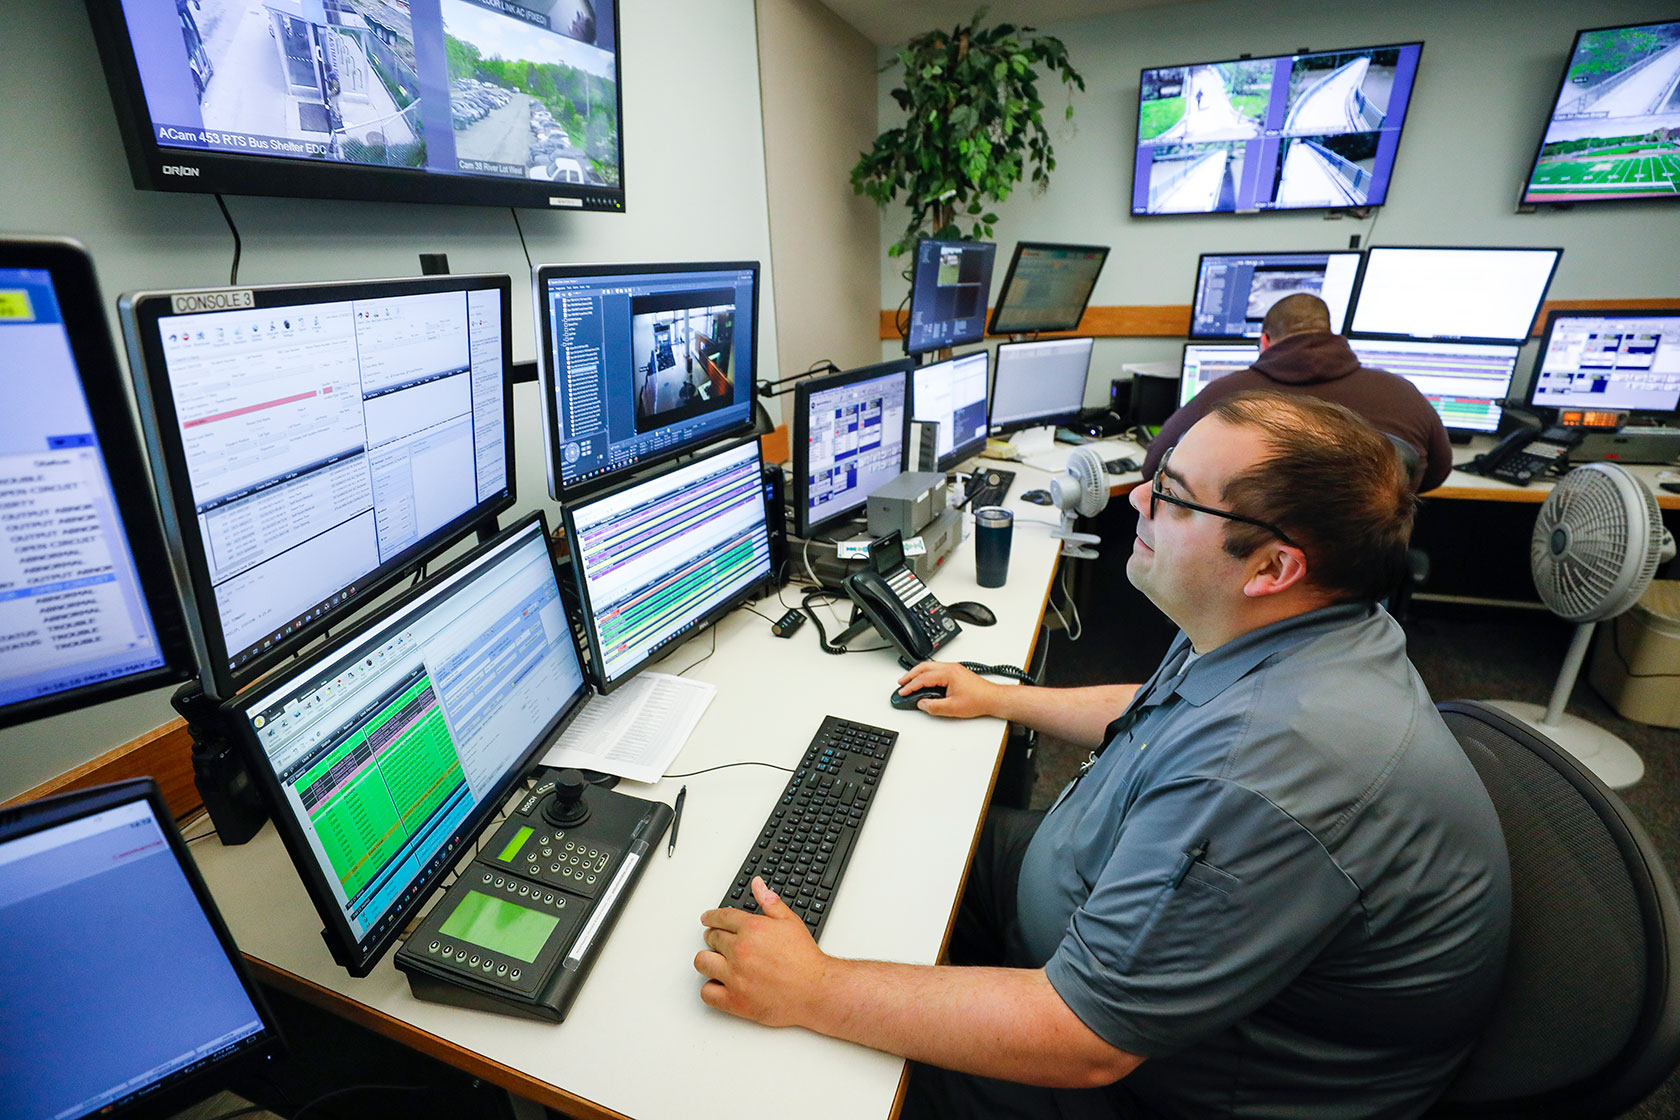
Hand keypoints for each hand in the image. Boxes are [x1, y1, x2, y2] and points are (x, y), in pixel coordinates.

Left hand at [695, 878, 827, 1026]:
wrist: (815, 990)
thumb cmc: (805, 959)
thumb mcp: (790, 922)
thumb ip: (770, 902)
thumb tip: (758, 884)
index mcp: (751, 929)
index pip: (721, 917)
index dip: (712, 917)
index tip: (707, 919)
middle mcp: (739, 951)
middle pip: (711, 938)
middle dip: (713, 938)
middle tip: (719, 942)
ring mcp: (734, 976)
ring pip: (702, 962)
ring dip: (708, 960)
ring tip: (716, 962)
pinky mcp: (734, 1000)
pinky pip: (707, 993)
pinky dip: (710, 989)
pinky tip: (719, 985)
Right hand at [895, 661, 1001, 718]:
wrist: (993, 699)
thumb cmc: (979, 700)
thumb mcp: (953, 708)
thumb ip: (934, 706)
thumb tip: (922, 704)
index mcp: (948, 673)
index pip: (923, 678)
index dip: (910, 686)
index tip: (903, 692)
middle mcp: (951, 668)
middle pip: (924, 667)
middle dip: (910, 675)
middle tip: (901, 683)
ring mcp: (954, 668)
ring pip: (930, 666)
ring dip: (918, 672)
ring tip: (909, 680)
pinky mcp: (957, 672)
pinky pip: (937, 668)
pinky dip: (927, 673)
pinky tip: (924, 679)